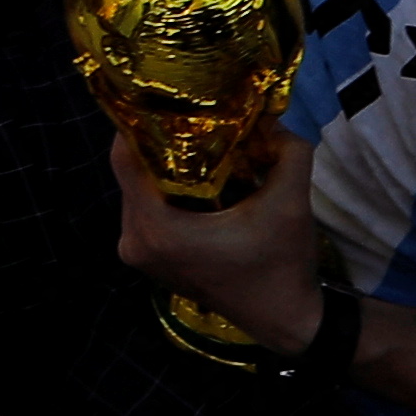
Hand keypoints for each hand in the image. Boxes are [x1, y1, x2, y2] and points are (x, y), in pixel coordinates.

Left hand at [105, 117, 325, 350]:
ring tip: (196, 138)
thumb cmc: (283, 264)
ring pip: (139, 190)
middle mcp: (135, 241)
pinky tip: (195, 173)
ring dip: (162, 166)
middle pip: (131, 172)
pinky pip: (146, 209)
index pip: (125, 158)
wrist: (287, 321)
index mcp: (157, 230)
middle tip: (187, 111)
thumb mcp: (290, 202)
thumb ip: (287, 150)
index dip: (138, 122)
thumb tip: (272, 113)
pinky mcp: (149, 259)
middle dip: (157, 142)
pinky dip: (165, 190)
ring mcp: (138, 253)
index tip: (162, 94)